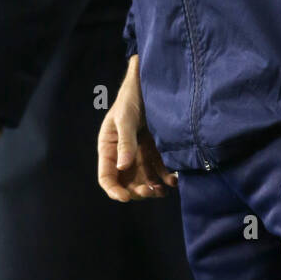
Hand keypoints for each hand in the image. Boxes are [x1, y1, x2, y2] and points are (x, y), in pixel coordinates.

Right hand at [97, 57, 176, 201]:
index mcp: (109, 147)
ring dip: (152, 189)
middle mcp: (123, 154)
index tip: (126, 197)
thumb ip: (125, 142)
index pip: (106, 176)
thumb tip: (123, 167)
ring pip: (144, 181)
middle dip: (137, 191)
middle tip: (150, 191)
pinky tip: (174, 180)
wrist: (151, 82)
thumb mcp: (126, 118)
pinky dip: (165, 179)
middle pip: (126, 183)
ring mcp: (140, 153)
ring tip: (163, 189)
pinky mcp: (155, 151)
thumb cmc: (132, 97)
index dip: (114, 190)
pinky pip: (159, 171)